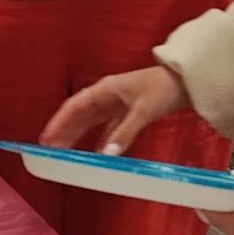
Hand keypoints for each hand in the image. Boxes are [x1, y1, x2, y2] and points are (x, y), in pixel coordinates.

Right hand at [40, 66, 189, 156]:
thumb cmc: (164, 88)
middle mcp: (107, 95)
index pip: (75, 106)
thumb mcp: (143, 110)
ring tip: (64, 151)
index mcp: (105, 90)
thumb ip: (124, 133)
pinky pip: (107, 127)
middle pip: (79, 115)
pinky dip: (100, 139)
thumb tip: (106, 154)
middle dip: (63, 131)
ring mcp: (117, 103)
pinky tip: (97, 152)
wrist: (187, 81)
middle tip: (49, 149)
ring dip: (78, 135)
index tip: (46, 137)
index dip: (59, 122)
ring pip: (91, 121)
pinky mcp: (128, 111)